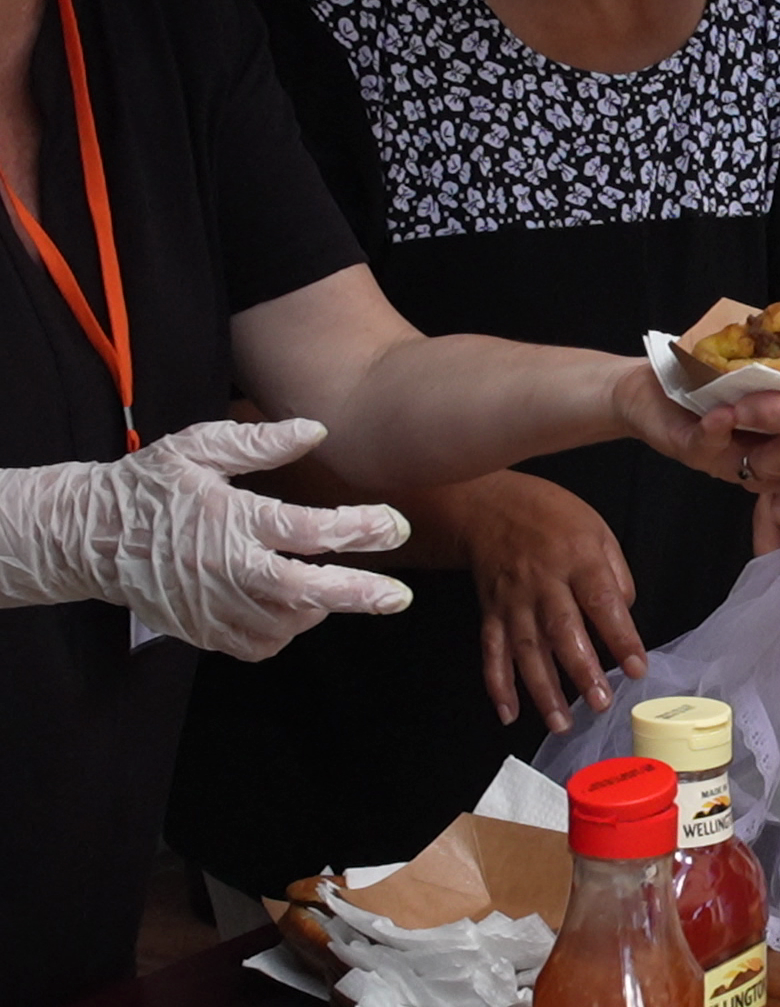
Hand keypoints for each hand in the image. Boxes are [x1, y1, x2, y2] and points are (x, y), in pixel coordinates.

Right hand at [0, 420, 411, 660]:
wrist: (89, 539)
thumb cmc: (149, 486)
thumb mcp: (196, 448)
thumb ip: (259, 442)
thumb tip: (317, 430)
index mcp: (229, 519)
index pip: (305, 530)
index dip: (355, 530)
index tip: (394, 525)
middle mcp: (226, 569)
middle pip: (303, 590)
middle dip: (356, 594)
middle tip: (396, 597)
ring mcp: (215, 606)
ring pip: (288, 620)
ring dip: (321, 606)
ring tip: (333, 584)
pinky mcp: (206, 632)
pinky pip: (262, 642)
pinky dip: (287, 627)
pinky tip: (293, 605)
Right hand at [464, 474, 644, 732]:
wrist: (488, 505)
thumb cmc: (552, 517)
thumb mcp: (596, 529)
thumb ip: (616, 573)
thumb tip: (625, 615)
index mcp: (577, 559)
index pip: (602, 602)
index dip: (621, 637)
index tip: (637, 669)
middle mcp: (543, 582)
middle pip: (562, 631)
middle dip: (581, 671)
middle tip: (600, 704)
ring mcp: (512, 600)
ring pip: (526, 649)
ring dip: (542, 690)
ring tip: (561, 724)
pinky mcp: (489, 612)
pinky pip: (491, 651)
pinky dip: (497, 685)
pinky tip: (509, 714)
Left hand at [611, 362, 779, 488]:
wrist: (647, 387)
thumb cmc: (709, 377)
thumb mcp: (762, 372)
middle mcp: (762, 461)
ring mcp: (729, 460)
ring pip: (764, 466)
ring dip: (779, 444)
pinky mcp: (692, 451)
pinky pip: (708, 447)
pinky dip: (716, 432)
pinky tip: (724, 415)